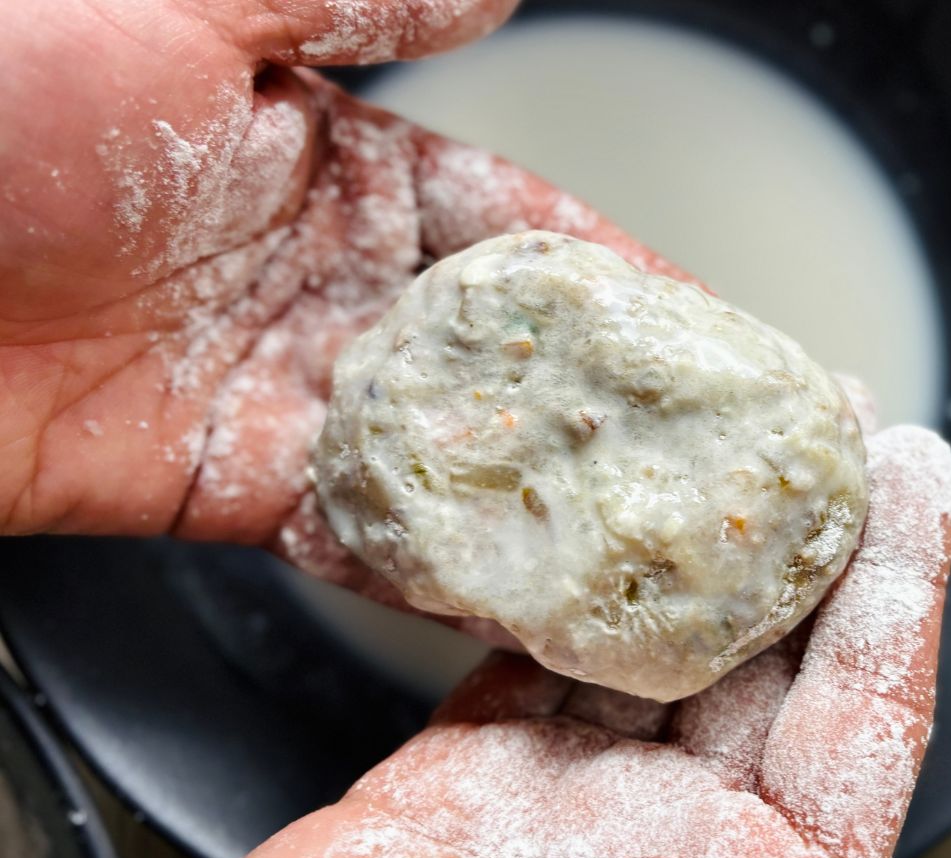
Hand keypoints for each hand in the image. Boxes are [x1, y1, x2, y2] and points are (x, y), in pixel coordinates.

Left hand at [0, 0, 684, 634]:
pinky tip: (504, 577)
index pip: (506, 219)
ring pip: (432, 446)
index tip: (702, 326)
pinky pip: (344, 523)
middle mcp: (309, 271)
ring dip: (525, 489)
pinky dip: (421, 551)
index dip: (613, 270)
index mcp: (322, 152)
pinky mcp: (213, 476)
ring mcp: (268, 380)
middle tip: (698, 452)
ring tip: (632, 534)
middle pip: (488, 347)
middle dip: (592, 397)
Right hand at [202, 424, 950, 857]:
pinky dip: (560, 594)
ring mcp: (578, 805)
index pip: (865, 721)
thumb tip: (808, 806)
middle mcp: (685, 845)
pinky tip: (576, 527)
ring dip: (689, 550)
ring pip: (657, 646)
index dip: (898, 590)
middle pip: (771, 664)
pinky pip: (538, 663)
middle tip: (818, 420)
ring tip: (712, 442)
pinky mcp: (474, 779)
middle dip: (804, 536)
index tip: (913, 470)